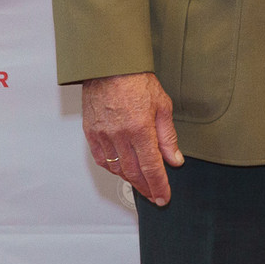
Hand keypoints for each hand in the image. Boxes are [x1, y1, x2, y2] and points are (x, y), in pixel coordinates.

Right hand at [82, 71, 183, 205]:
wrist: (109, 66)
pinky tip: (122, 171)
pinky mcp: (91, 133)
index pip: (151, 166)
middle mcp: (120, 135)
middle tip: (154, 196)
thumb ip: (168, 136)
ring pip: (117, 168)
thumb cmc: (136, 80)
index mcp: (140, 128)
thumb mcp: (163, 105)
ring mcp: (103, 135)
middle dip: (145, 187)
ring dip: (130, 180)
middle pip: (133, 172)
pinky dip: (113, 169)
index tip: (163, 197)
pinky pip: (102, 159)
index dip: (158, 185)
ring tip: (141, 185)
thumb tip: (174, 160)